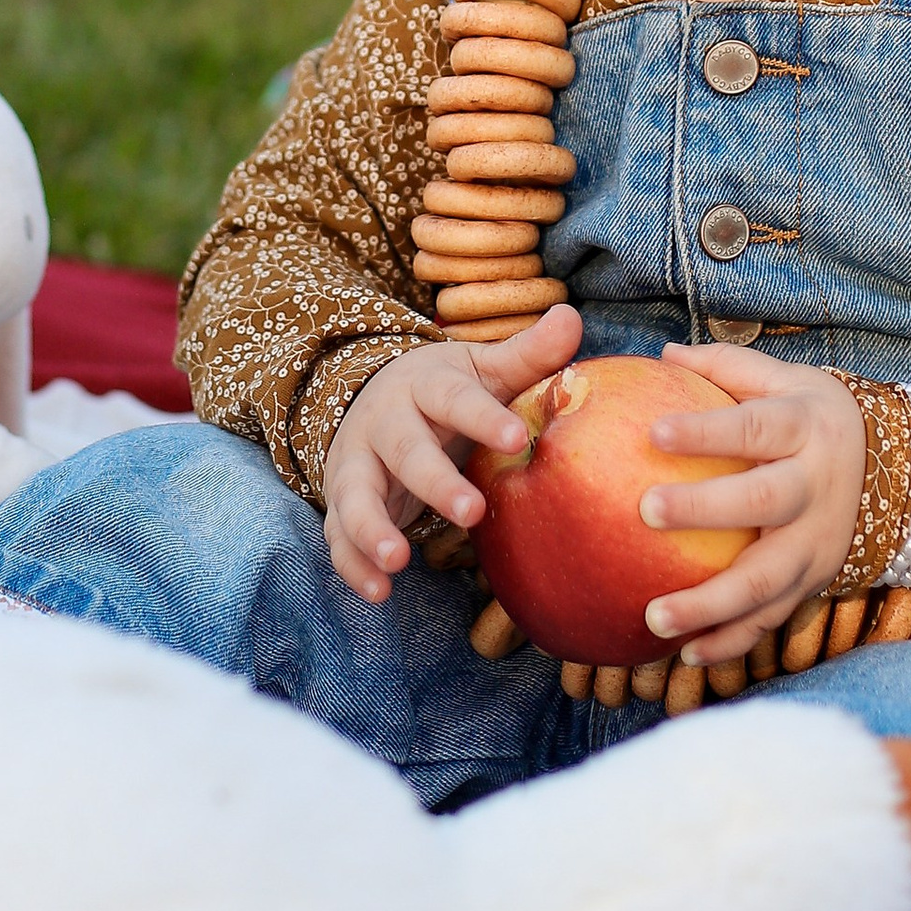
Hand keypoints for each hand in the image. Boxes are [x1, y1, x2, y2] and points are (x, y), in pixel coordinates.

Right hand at [322, 306, 583, 602]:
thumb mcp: (481, 369)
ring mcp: (358, 463)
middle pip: (404, 449)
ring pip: (356, 494)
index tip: (516, 440)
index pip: (452, 398)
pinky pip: (339, 534)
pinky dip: (353, 564)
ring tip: (398, 560)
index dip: (481, 417)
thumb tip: (571, 318)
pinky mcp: (343, 501)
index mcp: (423, 384)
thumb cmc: (445, 391)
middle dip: (433, 481)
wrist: (372, 398)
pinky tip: (379, 592)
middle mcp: (384, 422)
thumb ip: (527, 354)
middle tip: (472, 512)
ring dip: (372, 528)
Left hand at [637, 342, 865, 666]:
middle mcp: (815, 487)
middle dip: (705, 509)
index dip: (706, 431)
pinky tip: (688, 652)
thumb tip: (664, 355)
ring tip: (654, 617)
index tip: (653, 432)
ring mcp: (818, 542)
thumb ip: (727, 369)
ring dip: (711, 603)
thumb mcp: (788, 381)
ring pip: (768, 578)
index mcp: (805, 428)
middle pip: (763, 502)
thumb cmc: (817, 419)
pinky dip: (734, 640)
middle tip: (645, 511)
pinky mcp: (815, 582)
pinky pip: (774, 617)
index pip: (753, 428)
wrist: (904, 473)